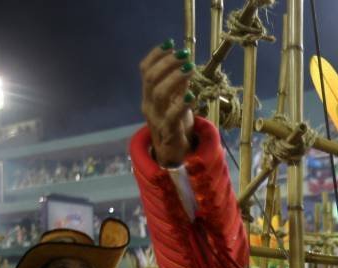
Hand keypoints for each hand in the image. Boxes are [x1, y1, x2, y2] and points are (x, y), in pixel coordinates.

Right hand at [140, 40, 196, 166]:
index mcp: (148, 94)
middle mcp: (149, 105)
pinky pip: (172, 116)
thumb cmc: (176, 123)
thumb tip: (184, 62)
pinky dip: (182, 104)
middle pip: (151, 79)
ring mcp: (156, 119)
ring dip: (175, 79)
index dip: (156, 55)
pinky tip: (192, 95)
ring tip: (190, 70)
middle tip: (184, 56)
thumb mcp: (176, 100)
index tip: (171, 44)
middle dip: (167, 64)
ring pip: (159, 94)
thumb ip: (178, 84)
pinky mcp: (168, 132)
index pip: (145, 70)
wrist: (173, 153)